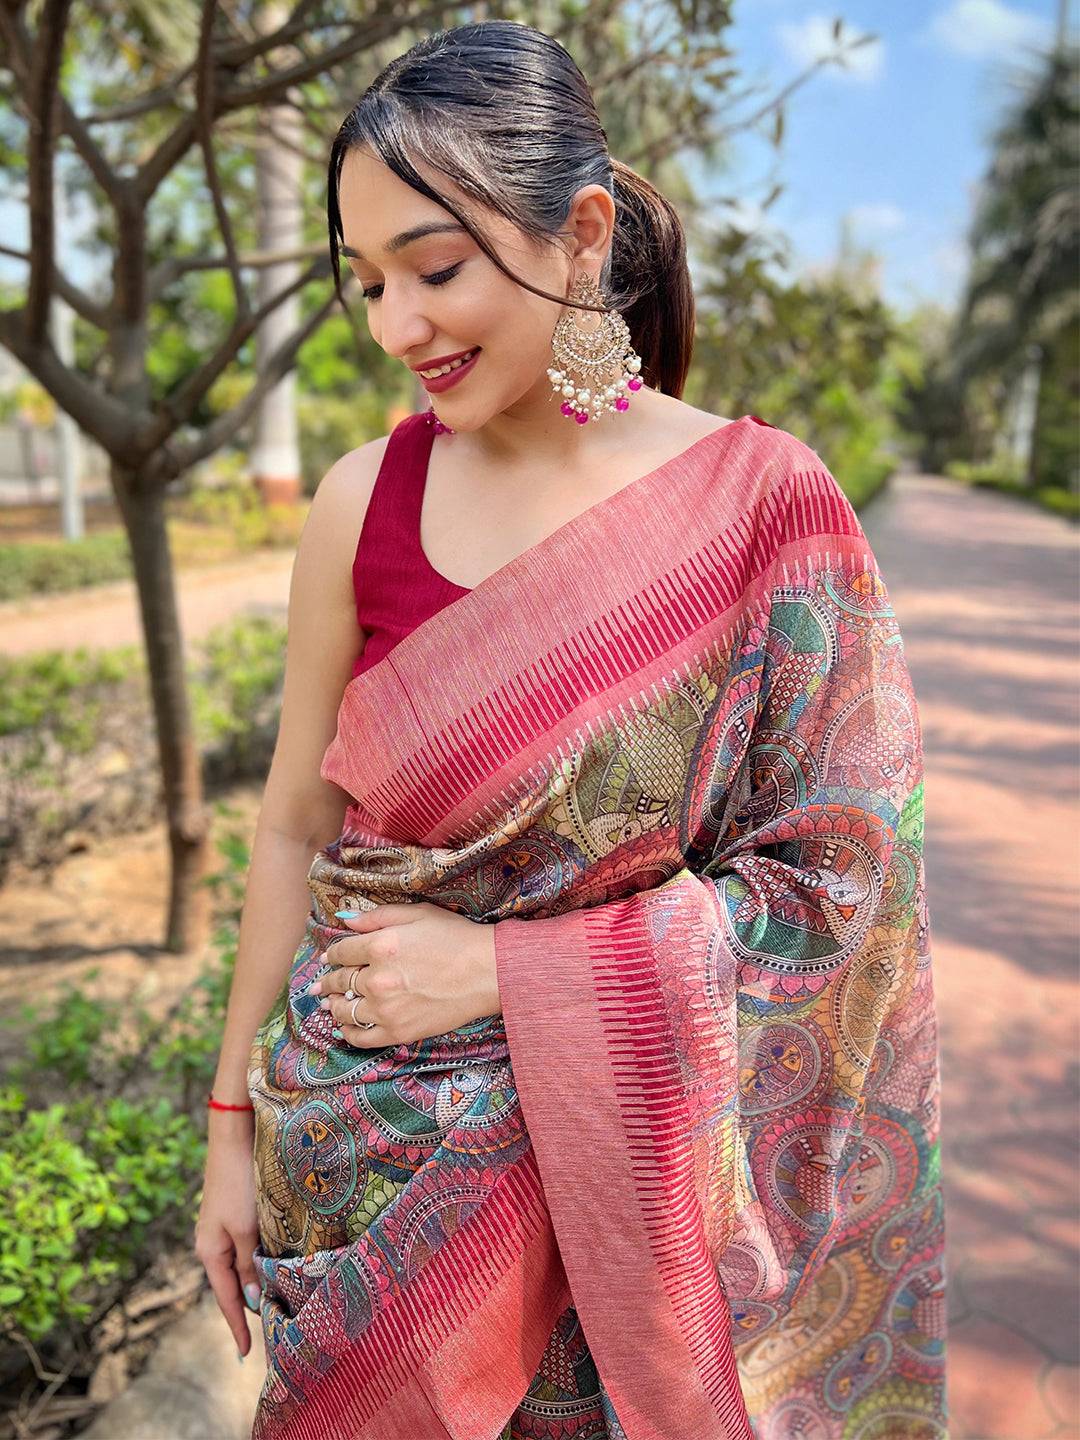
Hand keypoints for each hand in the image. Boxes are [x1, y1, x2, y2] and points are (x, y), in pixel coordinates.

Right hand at [194, 1114, 260, 1358]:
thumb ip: (249, 1264)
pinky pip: (243, 1250)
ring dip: (254, 1284)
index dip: (238, 1327)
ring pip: (240, 1267)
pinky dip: (255, 1264)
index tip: (247, 1354)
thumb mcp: (247, 1228)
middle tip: (270, 1332)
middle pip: (232, 1285)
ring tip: (273, 1306)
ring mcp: (220, 1229)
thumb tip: (252, 1301)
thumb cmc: (240, 1182)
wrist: (234, 1137)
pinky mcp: (231, 1215)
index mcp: (210, 1252)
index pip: (227, 1299)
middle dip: (248, 1309)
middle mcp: (212, 1244)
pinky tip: (269, 1267)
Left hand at [310, 902, 500, 1048]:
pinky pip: (360, 1037)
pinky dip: (348, 1032)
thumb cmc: (456, 937)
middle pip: (339, 981)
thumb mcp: (417, 914)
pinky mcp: (398, 1031)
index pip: (341, 951)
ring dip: (333, 1006)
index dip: (332, 953)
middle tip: (321, 983)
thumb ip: (377, 916)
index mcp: (380, 946)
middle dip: (328, 980)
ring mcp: (386, 1009)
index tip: (329, 957)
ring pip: (344, 1010)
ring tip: (329, 1004)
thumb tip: (344, 920)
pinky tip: (345, 1026)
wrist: (488, 972)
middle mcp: (378, 979)